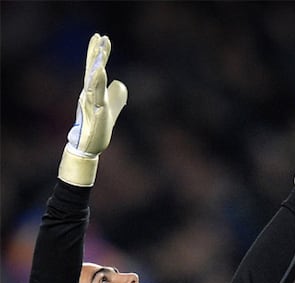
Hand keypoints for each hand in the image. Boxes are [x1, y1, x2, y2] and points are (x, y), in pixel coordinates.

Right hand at [58, 33, 127, 186]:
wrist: (88, 148)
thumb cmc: (97, 129)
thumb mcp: (110, 109)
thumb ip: (116, 97)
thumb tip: (121, 84)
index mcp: (94, 93)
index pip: (96, 69)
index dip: (98, 54)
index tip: (101, 37)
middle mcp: (90, 95)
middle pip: (92, 71)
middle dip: (96, 54)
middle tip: (100, 37)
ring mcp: (90, 104)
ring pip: (92, 82)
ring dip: (96, 67)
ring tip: (100, 53)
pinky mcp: (93, 115)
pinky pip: (94, 98)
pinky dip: (96, 86)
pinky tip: (99, 76)